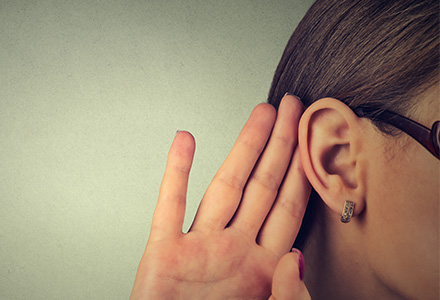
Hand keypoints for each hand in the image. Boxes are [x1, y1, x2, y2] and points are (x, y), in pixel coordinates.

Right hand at [130, 94, 310, 299]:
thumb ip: (288, 294)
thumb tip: (295, 256)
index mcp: (262, 264)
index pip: (289, 205)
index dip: (303, 170)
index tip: (313, 139)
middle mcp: (234, 247)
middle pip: (263, 185)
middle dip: (281, 145)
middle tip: (293, 107)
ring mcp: (199, 246)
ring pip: (225, 186)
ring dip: (242, 148)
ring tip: (260, 114)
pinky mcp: (164, 252)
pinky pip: (169, 205)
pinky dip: (176, 172)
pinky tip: (185, 142)